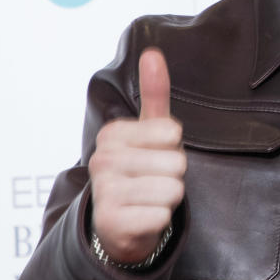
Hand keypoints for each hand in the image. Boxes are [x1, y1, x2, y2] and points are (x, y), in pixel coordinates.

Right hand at [88, 48, 186, 264]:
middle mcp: (103, 159)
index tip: (154, 156)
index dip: (173, 148)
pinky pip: (162, 216)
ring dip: (168, 199)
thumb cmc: (141, 171)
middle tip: (152, 182)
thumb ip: (154, 93)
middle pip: (176, 163)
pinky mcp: (112, 222)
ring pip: (172, 190)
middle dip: (173, 176)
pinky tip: (143, 218)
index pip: (172, 132)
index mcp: (112, 134)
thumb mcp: (149, 131)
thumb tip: (152, 53)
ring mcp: (104, 192)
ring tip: (148, 200)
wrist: (118, 226)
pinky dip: (160, 220)